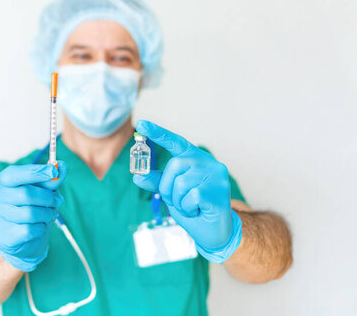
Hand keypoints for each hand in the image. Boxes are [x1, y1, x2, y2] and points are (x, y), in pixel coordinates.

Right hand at [0, 162, 66, 271]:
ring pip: (29, 214)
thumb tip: (62, 166)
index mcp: (0, 183)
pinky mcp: (2, 237)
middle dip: (48, 197)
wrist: (22, 240)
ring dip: (47, 214)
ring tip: (50, 214)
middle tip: (58, 201)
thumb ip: (50, 180)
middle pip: (26, 194)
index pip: (14, 174)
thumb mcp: (40, 191)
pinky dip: (40, 228)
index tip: (54, 171)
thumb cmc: (30, 208)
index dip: (35, 172)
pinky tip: (40, 227)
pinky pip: (29, 231)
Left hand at [132, 120, 241, 262]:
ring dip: (178, 200)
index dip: (158, 133)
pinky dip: (187, 208)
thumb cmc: (194, 209)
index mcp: (196, 159)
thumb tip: (138, 175)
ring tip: (190, 206)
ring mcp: (216, 176)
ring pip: (181, 183)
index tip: (141, 124)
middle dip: (168, 187)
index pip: (175, 142)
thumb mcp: (171, 194)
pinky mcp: (219, 191)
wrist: (214, 232)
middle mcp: (208, 163)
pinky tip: (197, 210)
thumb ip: (158, 182)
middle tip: (177, 200)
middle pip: (174, 165)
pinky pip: (190, 197)